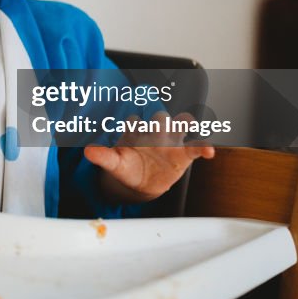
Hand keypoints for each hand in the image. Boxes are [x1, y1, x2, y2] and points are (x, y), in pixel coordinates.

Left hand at [82, 111, 214, 203]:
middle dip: (159, 120)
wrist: (142, 181)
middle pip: (160, 117)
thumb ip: (103, 156)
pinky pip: (196, 147)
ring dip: (183, 123)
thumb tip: (88, 151)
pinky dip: (204, 147)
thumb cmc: (128, 166)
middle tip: (158, 127)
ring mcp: (171, 140)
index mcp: (136, 130)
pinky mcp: (184, 154)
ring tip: (186, 125)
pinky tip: (209, 151)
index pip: (134, 120)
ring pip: (181, 123)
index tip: (131, 127)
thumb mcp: (115, 163)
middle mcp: (155, 130)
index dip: (133, 124)